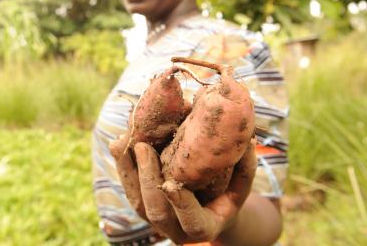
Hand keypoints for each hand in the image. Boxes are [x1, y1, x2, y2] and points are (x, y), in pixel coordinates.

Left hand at [109, 137, 257, 243]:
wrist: (208, 206)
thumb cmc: (226, 194)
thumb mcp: (240, 183)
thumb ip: (244, 166)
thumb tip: (248, 138)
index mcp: (202, 228)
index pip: (191, 223)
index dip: (181, 205)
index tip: (172, 184)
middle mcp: (174, 228)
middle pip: (155, 210)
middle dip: (147, 178)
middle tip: (143, 147)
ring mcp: (154, 217)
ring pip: (135, 198)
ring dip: (128, 168)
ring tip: (124, 140)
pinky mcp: (141, 202)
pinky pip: (128, 186)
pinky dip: (123, 164)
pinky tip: (119, 142)